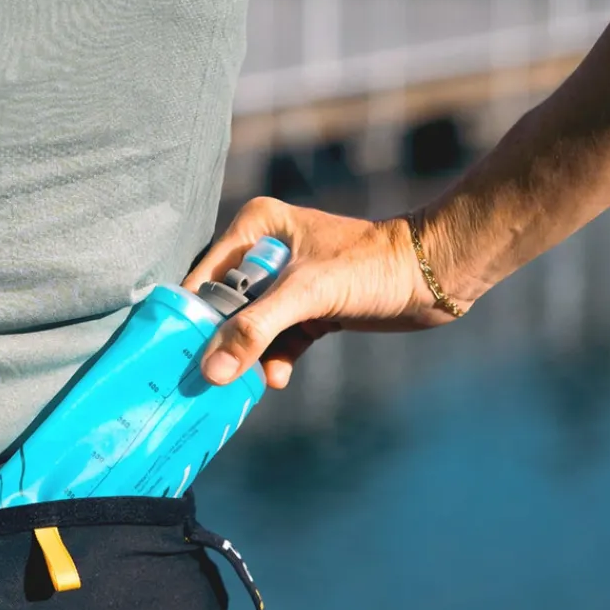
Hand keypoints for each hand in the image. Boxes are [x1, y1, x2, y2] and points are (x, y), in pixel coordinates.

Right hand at [181, 197, 463, 389]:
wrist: (434, 276)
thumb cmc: (371, 267)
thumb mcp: (306, 296)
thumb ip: (255, 331)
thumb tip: (211, 371)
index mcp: (256, 226)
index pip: (205, 275)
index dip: (190, 314)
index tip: (176, 353)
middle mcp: (265, 249)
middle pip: (224, 304)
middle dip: (220, 342)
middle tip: (206, 378)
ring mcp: (287, 281)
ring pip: (251, 326)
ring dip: (250, 356)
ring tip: (248, 383)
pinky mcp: (308, 307)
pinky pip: (278, 338)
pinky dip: (275, 360)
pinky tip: (277, 380)